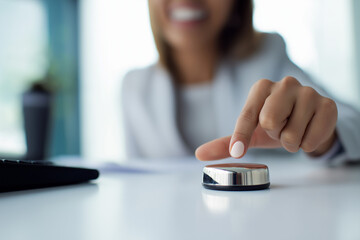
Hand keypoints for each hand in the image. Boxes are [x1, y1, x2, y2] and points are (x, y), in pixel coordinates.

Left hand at [196, 76, 337, 160]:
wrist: (308, 123)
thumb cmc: (276, 124)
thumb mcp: (250, 133)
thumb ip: (225, 143)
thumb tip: (199, 154)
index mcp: (261, 87)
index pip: (247, 115)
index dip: (241, 136)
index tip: (237, 152)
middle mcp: (285, 83)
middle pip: (269, 121)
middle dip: (273, 134)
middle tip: (279, 130)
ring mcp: (308, 92)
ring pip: (291, 134)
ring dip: (291, 141)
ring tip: (294, 130)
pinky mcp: (328, 105)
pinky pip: (312, 139)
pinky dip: (307, 144)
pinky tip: (308, 132)